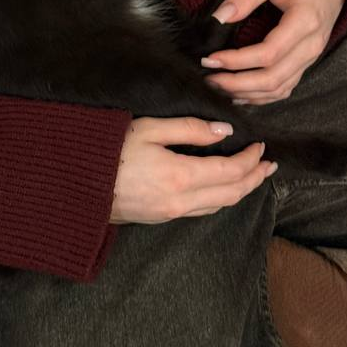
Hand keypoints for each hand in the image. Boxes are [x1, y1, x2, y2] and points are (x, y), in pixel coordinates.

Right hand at [109, 117, 276, 223]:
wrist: (77, 186)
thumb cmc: (108, 151)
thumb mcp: (148, 129)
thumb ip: (188, 129)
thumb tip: (223, 130)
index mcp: (180, 176)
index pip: (230, 170)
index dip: (250, 159)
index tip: (260, 146)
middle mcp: (181, 201)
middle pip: (231, 193)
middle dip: (254, 178)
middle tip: (269, 165)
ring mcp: (170, 213)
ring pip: (218, 206)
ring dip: (240, 191)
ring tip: (252, 176)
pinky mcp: (160, 218)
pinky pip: (201, 211)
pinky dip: (220, 199)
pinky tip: (221, 189)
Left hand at [199, 0, 344, 104]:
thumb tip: (219, 18)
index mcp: (305, 22)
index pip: (268, 53)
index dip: (237, 61)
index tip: (210, 58)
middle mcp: (311, 46)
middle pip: (273, 79)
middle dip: (237, 83)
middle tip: (208, 78)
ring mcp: (310, 58)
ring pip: (278, 89)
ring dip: (246, 93)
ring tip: (217, 86)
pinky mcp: (305, 62)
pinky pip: (285, 88)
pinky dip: (261, 96)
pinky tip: (239, 94)